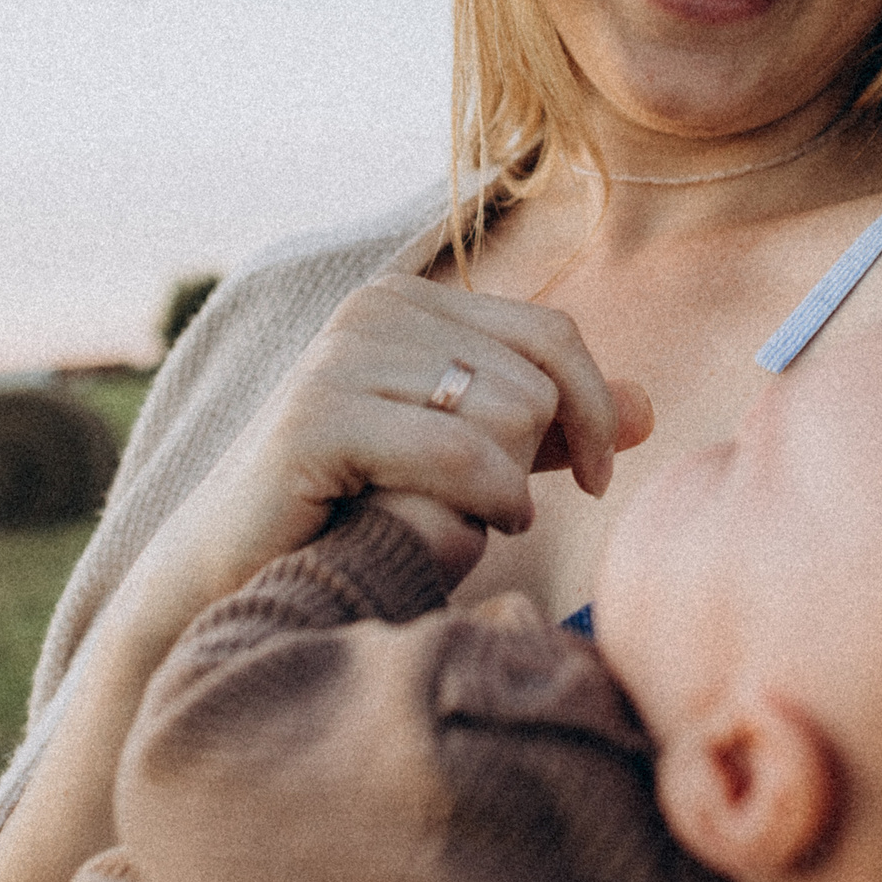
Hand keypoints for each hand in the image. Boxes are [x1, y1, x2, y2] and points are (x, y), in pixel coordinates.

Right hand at [161, 274, 652, 601]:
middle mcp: (374, 310)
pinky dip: (483, 502)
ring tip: (459, 520)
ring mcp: (340, 356)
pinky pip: (455, 452)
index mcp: (411, 303)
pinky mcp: (316, 417)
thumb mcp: (468, 463)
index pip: (553, 335)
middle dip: (538, 461)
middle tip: (500, 512)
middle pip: (536, 380)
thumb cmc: (357, 518)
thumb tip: (648, 407)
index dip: (594, 408)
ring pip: (506, 414)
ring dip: (503, 491)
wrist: (233, 578)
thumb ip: (547, 430)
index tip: (594, 478)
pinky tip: (465, 530)